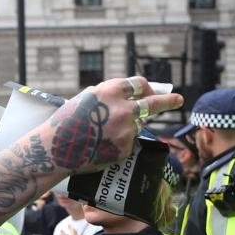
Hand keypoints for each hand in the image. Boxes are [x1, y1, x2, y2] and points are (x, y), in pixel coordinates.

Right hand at [44, 77, 182, 173]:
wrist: (55, 150)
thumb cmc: (65, 122)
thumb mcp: (85, 99)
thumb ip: (109, 96)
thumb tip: (130, 97)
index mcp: (111, 91)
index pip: (138, 84)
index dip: (144, 87)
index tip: (151, 89)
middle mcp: (123, 109)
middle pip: (154, 102)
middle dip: (168, 100)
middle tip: (179, 99)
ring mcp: (126, 130)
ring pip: (137, 125)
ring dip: (127, 127)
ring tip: (102, 133)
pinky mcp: (125, 148)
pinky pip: (128, 143)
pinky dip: (119, 143)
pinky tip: (100, 146)